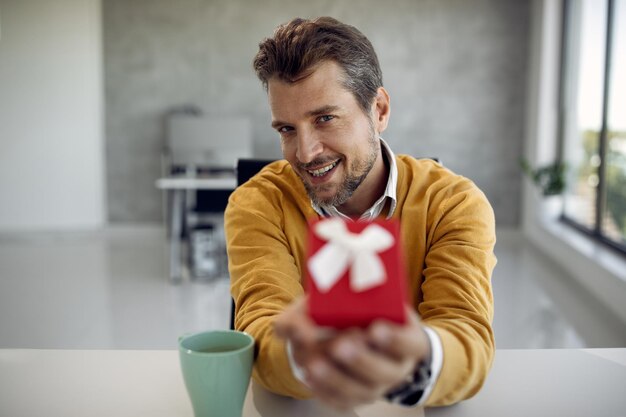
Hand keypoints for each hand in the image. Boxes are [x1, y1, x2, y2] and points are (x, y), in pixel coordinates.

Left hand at [274, 299, 430, 409]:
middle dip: (360, 359)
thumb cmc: (360, 313)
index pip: (409, 342)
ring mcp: (377, 386)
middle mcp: (396, 367)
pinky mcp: (355, 398)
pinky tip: (308, 375)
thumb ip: (322, 304)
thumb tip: (290, 325)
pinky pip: (341, 400)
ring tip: (314, 363)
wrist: (355, 334)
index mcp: (408, 339)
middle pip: (384, 371)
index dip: (394, 338)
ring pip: (360, 390)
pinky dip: (323, 389)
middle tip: (339, 345)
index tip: (374, 329)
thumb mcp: (350, 299)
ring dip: (336, 377)